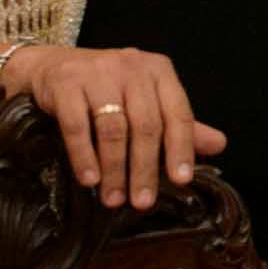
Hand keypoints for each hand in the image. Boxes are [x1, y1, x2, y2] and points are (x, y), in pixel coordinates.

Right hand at [2, 45, 227, 211]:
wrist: (48, 67)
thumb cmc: (105, 88)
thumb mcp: (145, 100)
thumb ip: (177, 123)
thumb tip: (219, 145)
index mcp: (159, 70)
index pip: (178, 113)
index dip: (181, 148)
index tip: (182, 180)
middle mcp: (132, 66)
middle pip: (146, 124)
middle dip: (145, 168)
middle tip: (142, 202)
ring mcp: (97, 72)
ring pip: (113, 128)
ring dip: (115, 169)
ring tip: (113, 199)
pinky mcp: (66, 82)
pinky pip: (77, 125)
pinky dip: (84, 156)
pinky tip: (89, 180)